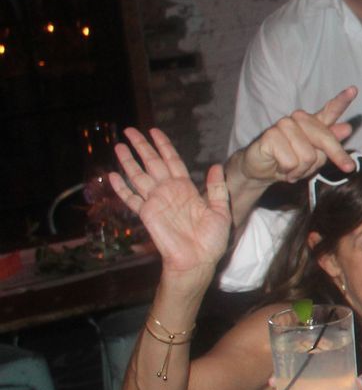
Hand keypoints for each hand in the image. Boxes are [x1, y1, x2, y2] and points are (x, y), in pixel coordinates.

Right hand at [109, 127, 231, 274]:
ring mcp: (156, 201)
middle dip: (141, 146)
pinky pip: (131, 198)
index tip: (154, 131)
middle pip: (152, 163)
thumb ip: (217, 188)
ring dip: (128, 161)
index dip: (163, 146)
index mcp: (187, 188)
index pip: (172, 160)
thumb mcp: (220, 210)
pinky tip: (113, 175)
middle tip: (130, 130)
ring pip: (139, 176)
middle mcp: (169, 191)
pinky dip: (122, 188)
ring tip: (119, 146)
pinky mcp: (147, 214)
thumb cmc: (212, 238)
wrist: (198, 259)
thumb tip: (215, 166)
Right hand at [233, 87, 356, 186]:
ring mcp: (284, 125)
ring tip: (292, 168)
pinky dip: (288, 171)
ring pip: (308, 156)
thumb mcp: (316, 157)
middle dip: (336, 156)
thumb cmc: (291, 162)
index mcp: (313, 123)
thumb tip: (346, 128)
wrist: (261, 170)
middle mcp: (299, 120)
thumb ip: (330, 143)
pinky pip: (291, 161)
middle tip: (347, 168)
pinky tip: (280, 166)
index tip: (354, 90)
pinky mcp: (271, 135)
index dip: (342, 100)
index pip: (330, 109)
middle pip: (325, 139)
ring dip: (301, 169)